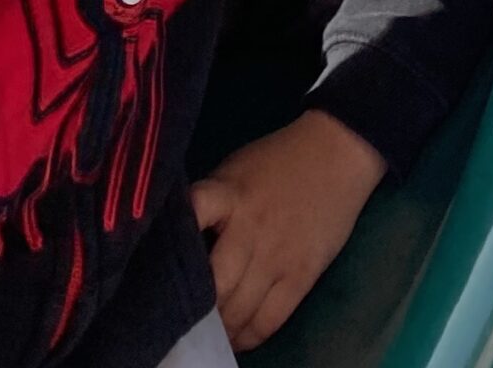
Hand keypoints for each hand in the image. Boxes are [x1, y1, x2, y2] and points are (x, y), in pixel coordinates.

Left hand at [191, 111, 386, 350]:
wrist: (336, 153)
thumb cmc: (276, 161)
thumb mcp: (232, 172)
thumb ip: (208, 206)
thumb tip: (181, 243)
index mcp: (226, 195)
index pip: (191, 216)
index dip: (173, 246)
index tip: (157, 270)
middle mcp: (248, 230)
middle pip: (214, 285)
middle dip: (197, 309)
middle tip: (184, 318)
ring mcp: (277, 257)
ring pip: (240, 311)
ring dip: (222, 329)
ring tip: (210, 334)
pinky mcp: (302, 277)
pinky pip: (270, 320)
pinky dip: (250, 337)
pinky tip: (238, 339)